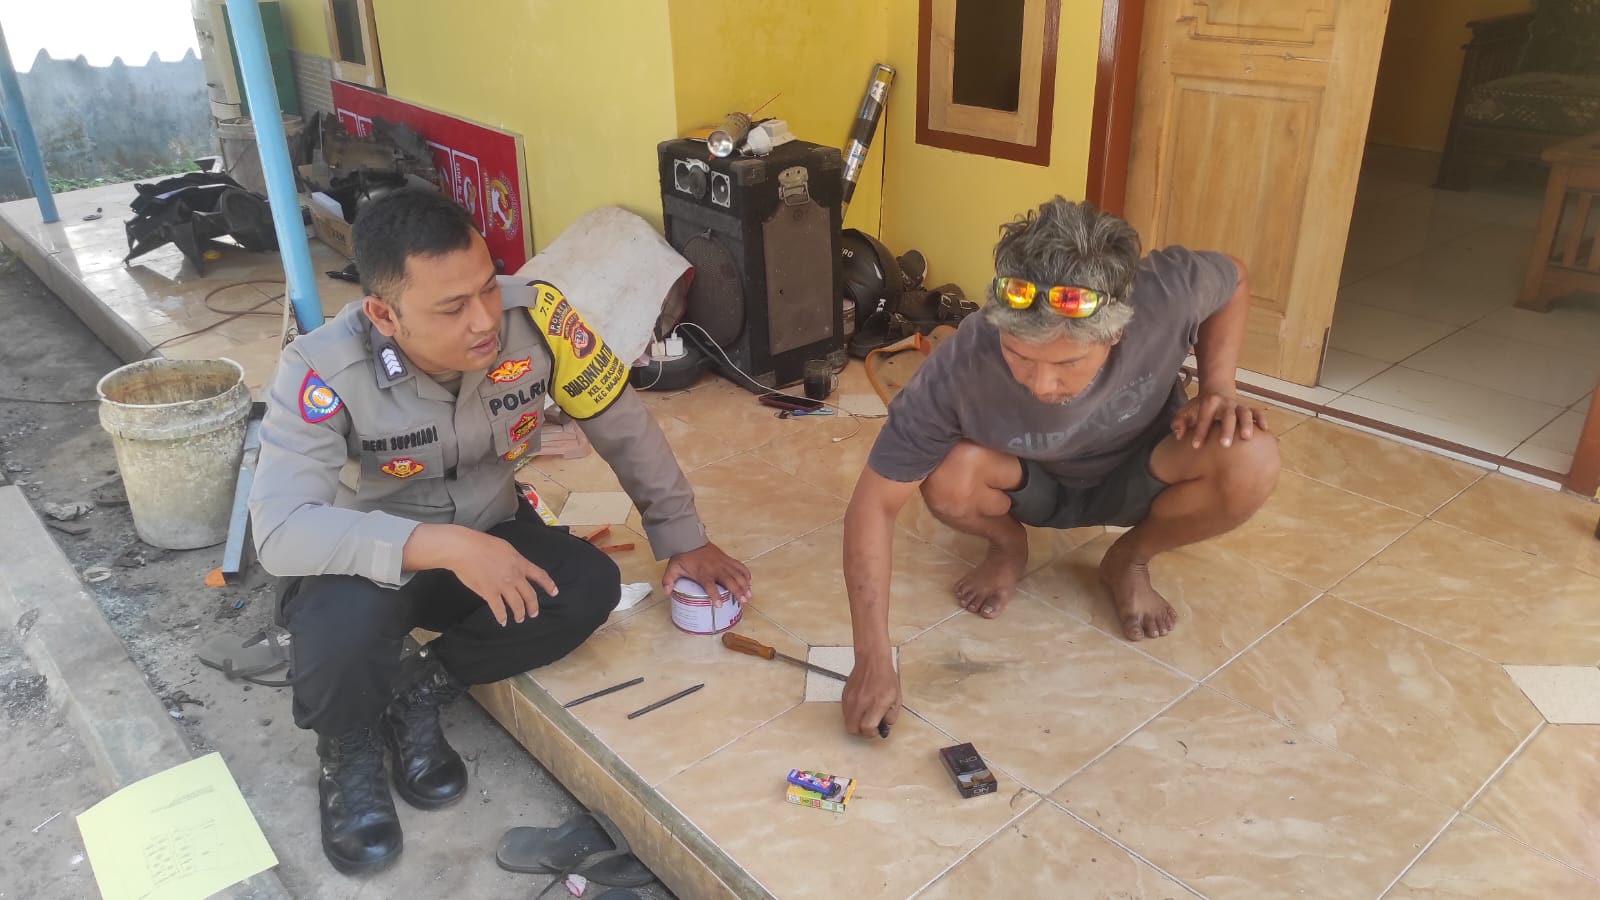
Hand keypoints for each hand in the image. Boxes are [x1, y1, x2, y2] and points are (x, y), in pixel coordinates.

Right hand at [442, 528, 557, 625]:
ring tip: (520, 618)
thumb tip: (516, 566)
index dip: (549, 585)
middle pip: (530, 595)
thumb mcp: (506, 548)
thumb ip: (514, 559)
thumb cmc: (481, 544)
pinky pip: (499, 609)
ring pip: (517, 604)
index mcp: (520, 563)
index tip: (554, 592)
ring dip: (520, 614)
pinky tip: (502, 621)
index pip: (540, 575)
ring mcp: (503, 585)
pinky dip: (502, 617)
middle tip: (534, 613)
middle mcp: (515, 576)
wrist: (465, 549)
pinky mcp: (489, 592)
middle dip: (533, 607)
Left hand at [662, 542, 751, 605]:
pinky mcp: (727, 559)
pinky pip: (739, 566)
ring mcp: (723, 563)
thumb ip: (668, 580)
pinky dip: (745, 573)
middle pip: (729, 581)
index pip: (710, 586)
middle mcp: (715, 568)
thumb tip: (667, 592)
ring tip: (749, 595)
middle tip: (743, 601)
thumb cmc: (683, 556)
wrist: (690, 539)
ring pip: (737, 574)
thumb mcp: (673, 568)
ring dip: (744, 585)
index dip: (715, 596)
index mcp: (703, 572)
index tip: (719, 605)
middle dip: (737, 591)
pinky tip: (749, 581)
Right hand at [842, 652, 899, 737]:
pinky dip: (852, 714)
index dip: (872, 733)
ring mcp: (850, 699)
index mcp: (877, 703)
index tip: (877, 729)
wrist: (872, 660)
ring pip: (847, 722)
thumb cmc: (886, 678)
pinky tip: (861, 707)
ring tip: (865, 715)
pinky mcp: (844, 696)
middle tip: (869, 725)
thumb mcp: (897, 697)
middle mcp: (861, 702)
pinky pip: (845, 712)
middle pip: (853, 729)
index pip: (867, 728)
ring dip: (856, 723)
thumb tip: (884, 725)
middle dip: (861, 732)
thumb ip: (892, 715)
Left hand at [1171, 389, 1268, 448]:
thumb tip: (1179, 435)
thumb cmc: (1199, 408)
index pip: (1204, 418)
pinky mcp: (1248, 409)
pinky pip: (1257, 412)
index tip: (1196, 446)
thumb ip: (1180, 422)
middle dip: (1226, 429)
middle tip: (1224, 445)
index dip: (1200, 432)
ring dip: (1247, 424)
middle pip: (1228, 415)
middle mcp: (1226, 404)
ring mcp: (1238, 406)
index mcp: (1209, 402)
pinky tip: (1264, 429)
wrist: (1216, 393)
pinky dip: (1261, 419)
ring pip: (1245, 413)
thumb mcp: (1186, 412)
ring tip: (1247, 438)